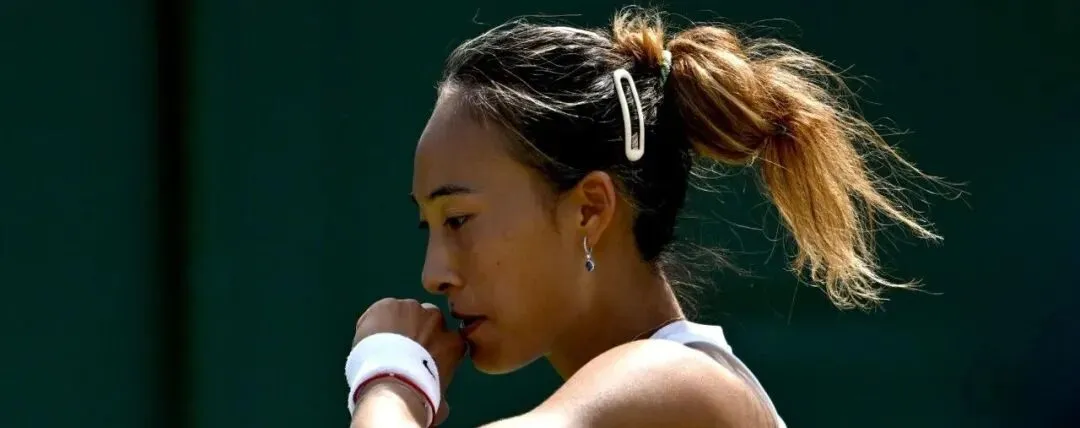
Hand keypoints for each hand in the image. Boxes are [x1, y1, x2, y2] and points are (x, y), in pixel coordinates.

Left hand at [353, 298, 465, 424]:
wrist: (391, 382)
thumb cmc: (419, 394)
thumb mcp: (440, 395)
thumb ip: (442, 385)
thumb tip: (442, 401)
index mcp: (453, 342)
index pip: (449, 338)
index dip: (434, 347)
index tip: (424, 358)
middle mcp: (436, 319)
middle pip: (429, 318)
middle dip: (419, 330)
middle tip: (403, 349)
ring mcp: (412, 308)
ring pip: (405, 311)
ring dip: (398, 323)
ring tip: (383, 342)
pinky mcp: (388, 305)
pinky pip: (382, 310)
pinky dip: (376, 320)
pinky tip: (370, 337)